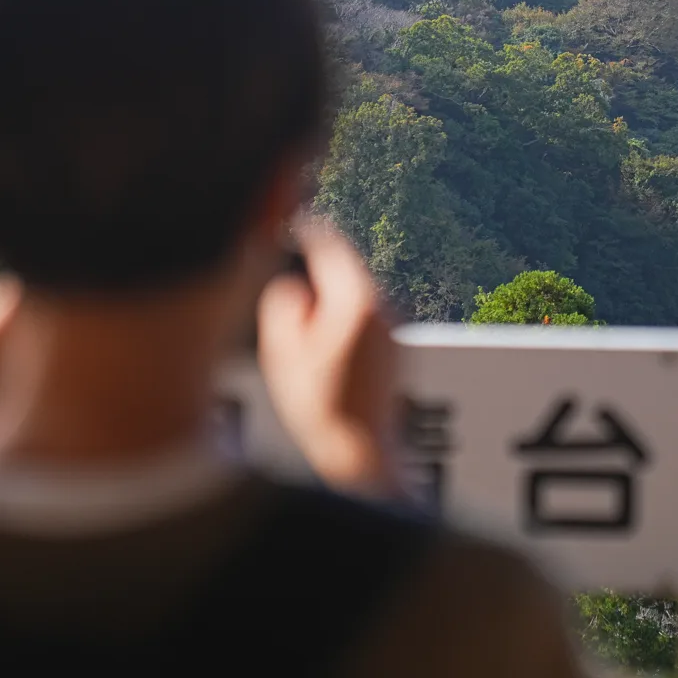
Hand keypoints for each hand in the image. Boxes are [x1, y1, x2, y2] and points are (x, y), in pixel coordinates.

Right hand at [256, 218, 401, 497]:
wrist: (361, 453)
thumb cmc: (322, 408)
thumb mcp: (282, 353)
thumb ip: (283, 306)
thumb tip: (292, 283)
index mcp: (356, 300)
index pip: (330, 244)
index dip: (305, 231)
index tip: (288, 223)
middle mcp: (383, 307)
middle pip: (343, 269)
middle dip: (315, 274)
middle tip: (285, 286)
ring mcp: (393, 326)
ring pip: (354, 294)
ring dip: (329, 301)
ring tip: (302, 338)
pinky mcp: (395, 345)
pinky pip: (363, 318)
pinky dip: (342, 322)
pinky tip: (323, 355)